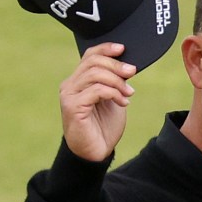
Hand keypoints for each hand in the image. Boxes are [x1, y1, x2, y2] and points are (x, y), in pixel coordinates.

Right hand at [59, 43, 136, 161]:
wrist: (96, 153)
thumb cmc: (103, 127)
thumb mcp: (113, 99)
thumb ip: (115, 83)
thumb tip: (127, 65)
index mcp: (78, 81)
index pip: (89, 56)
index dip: (106, 48)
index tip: (123, 49)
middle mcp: (70, 85)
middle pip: (93, 62)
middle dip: (116, 65)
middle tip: (132, 72)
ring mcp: (69, 95)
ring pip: (95, 74)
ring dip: (117, 81)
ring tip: (129, 93)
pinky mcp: (73, 107)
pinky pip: (96, 90)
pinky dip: (114, 93)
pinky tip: (123, 103)